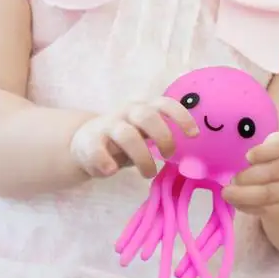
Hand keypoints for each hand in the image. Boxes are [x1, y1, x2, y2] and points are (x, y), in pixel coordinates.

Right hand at [70, 97, 198, 178]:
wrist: (84, 141)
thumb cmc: (125, 140)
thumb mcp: (144, 134)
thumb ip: (161, 140)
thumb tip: (190, 161)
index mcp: (144, 108)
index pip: (165, 103)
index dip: (181, 116)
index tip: (193, 135)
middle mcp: (127, 112)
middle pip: (147, 116)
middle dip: (162, 137)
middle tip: (168, 156)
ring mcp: (107, 125)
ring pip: (127, 134)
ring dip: (142, 157)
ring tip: (148, 173)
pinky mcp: (89, 141)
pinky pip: (98, 151)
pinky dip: (106, 162)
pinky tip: (112, 171)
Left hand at [222, 132, 278, 222]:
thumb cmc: (274, 162)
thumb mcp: (271, 149)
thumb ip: (256, 147)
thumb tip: (227, 150)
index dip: (264, 152)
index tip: (247, 156)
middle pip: (273, 171)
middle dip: (249, 176)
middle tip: (232, 179)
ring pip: (269, 193)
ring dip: (244, 194)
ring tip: (227, 192)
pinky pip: (267, 208)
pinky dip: (248, 206)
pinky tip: (236, 203)